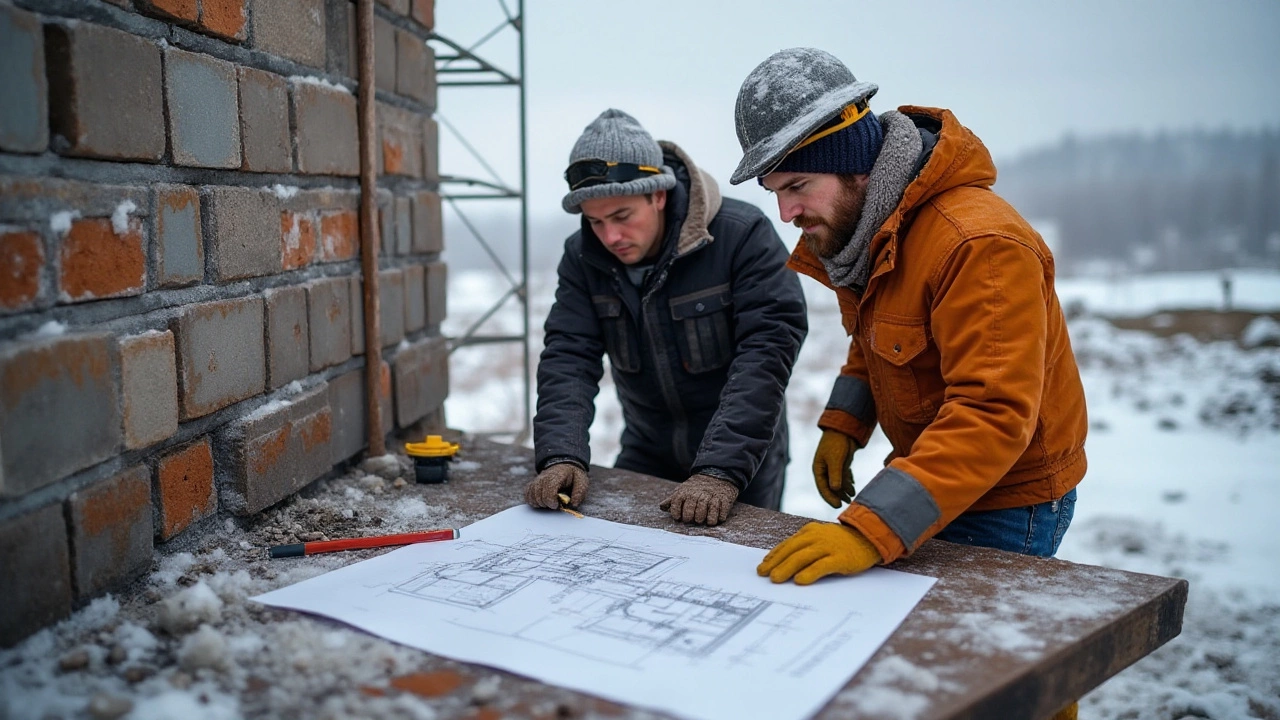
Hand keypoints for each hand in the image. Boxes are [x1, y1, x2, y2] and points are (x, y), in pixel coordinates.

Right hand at [525, 463, 587, 508]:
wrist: (564, 465)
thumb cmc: (573, 475)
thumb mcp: (582, 481)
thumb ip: (579, 493)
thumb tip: (573, 505)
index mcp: (557, 476)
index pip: (548, 491)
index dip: (551, 501)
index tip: (557, 505)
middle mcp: (544, 477)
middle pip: (538, 496)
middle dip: (547, 504)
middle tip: (555, 504)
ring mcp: (537, 480)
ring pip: (531, 496)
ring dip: (539, 503)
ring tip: (549, 503)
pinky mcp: (533, 484)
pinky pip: (527, 494)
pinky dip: (532, 500)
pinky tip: (541, 501)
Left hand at [659, 473, 739, 525]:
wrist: (717, 474)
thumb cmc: (697, 487)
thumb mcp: (684, 490)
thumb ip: (673, 500)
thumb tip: (662, 507)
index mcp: (686, 491)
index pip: (677, 502)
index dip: (676, 512)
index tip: (678, 518)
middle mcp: (698, 493)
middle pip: (692, 507)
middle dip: (690, 516)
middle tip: (693, 520)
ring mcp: (712, 496)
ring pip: (707, 508)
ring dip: (705, 518)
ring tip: (704, 521)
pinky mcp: (724, 499)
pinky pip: (722, 509)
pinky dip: (719, 516)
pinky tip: (717, 518)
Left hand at [757, 522, 881, 584]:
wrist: (868, 538)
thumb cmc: (840, 542)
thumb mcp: (819, 539)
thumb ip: (803, 547)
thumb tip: (781, 562)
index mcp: (809, 532)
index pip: (787, 545)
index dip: (773, 556)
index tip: (762, 566)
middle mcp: (816, 537)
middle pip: (792, 550)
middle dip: (776, 563)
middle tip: (763, 574)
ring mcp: (828, 547)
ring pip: (803, 557)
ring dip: (787, 568)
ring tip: (775, 579)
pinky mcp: (840, 558)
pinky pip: (822, 566)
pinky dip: (810, 573)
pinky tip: (800, 580)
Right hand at [813, 430, 857, 507]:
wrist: (844, 429)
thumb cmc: (836, 443)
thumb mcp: (835, 459)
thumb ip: (835, 474)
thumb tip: (835, 489)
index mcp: (818, 469)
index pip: (823, 487)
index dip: (830, 498)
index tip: (838, 506)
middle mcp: (825, 470)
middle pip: (831, 487)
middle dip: (839, 495)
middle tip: (848, 502)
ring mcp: (833, 467)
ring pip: (838, 482)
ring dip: (845, 489)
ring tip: (852, 496)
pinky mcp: (841, 464)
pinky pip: (843, 476)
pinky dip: (848, 482)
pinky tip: (853, 487)